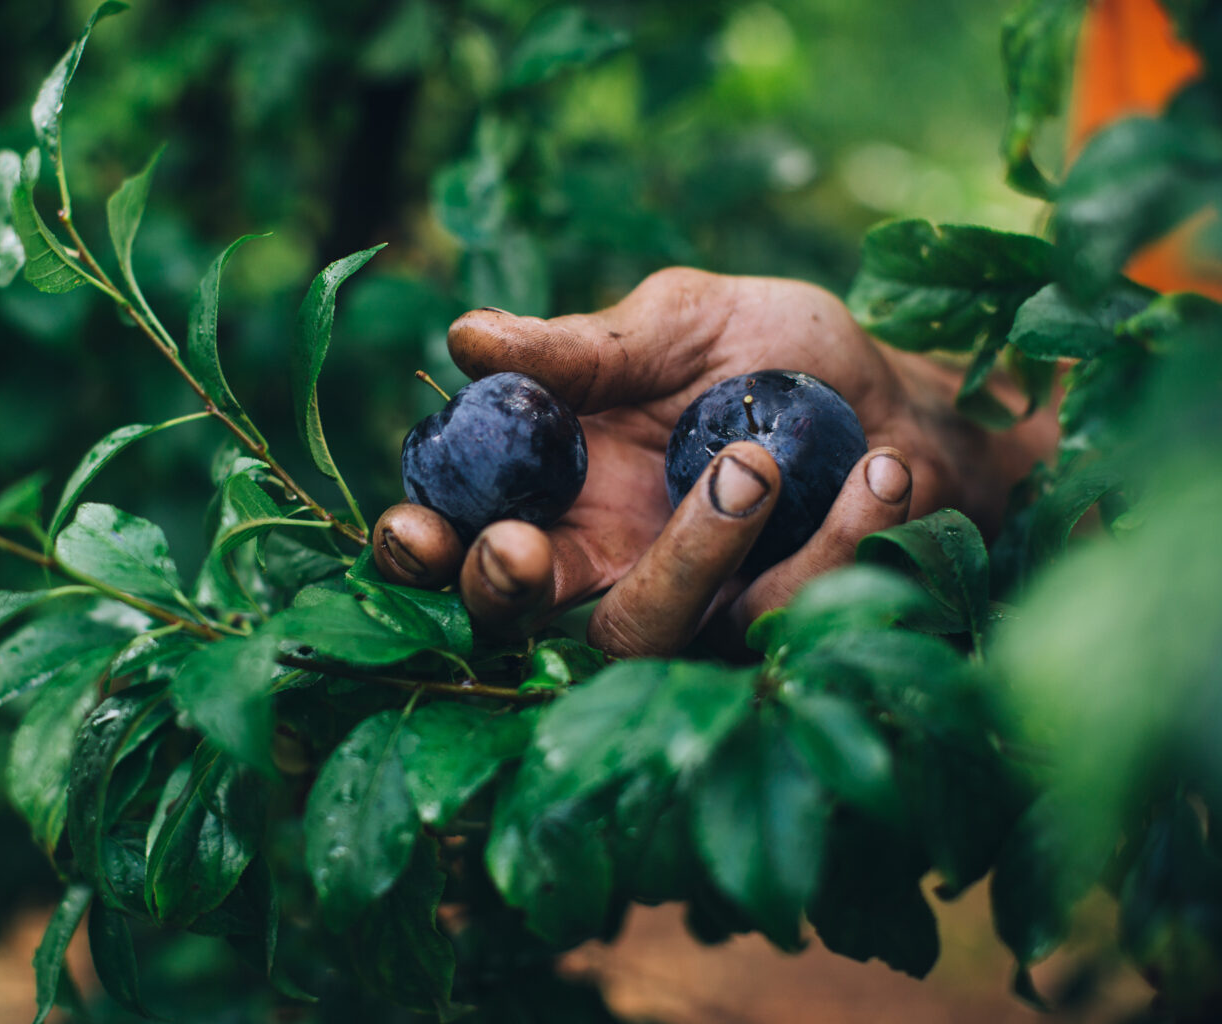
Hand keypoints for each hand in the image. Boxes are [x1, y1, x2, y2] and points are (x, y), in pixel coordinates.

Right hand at [373, 268, 1057, 656]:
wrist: (912, 398)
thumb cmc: (781, 357)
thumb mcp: (684, 324)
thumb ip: (584, 346)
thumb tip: (466, 334)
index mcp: (558, 486)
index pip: (457, 532)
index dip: (418, 547)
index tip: (417, 527)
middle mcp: (604, 561)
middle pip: (511, 618)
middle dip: (499, 589)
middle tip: (522, 545)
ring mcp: (688, 608)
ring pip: (638, 635)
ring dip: (687, 555)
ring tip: (759, 460)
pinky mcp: (778, 635)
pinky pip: (775, 616)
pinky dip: (834, 538)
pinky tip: (879, 470)